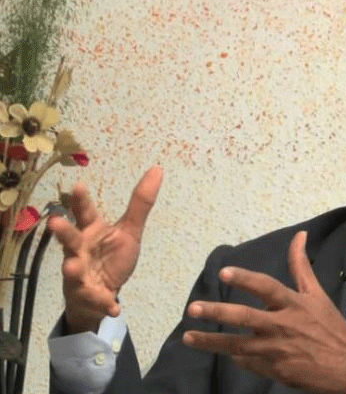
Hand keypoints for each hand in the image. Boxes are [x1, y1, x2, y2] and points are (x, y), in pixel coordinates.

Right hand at [48, 166, 162, 333]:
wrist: (101, 295)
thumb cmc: (111, 258)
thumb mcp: (130, 231)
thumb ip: (140, 203)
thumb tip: (157, 169)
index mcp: (91, 232)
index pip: (84, 214)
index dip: (80, 201)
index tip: (78, 186)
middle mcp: (80, 251)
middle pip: (70, 240)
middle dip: (63, 232)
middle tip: (54, 222)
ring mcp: (80, 275)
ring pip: (73, 272)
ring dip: (72, 269)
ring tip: (71, 267)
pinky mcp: (89, 297)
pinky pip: (96, 301)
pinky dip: (104, 304)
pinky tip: (114, 308)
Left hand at [182, 231, 345, 393]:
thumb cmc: (329, 326)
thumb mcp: (316, 294)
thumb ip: (300, 265)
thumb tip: (299, 235)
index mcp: (294, 304)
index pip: (266, 287)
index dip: (245, 279)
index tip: (224, 272)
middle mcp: (282, 326)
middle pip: (245, 318)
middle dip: (217, 313)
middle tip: (193, 309)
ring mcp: (276, 350)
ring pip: (237, 345)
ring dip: (212, 342)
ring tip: (189, 337)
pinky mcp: (273, 370)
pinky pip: (247, 362)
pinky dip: (235, 357)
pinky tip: (223, 352)